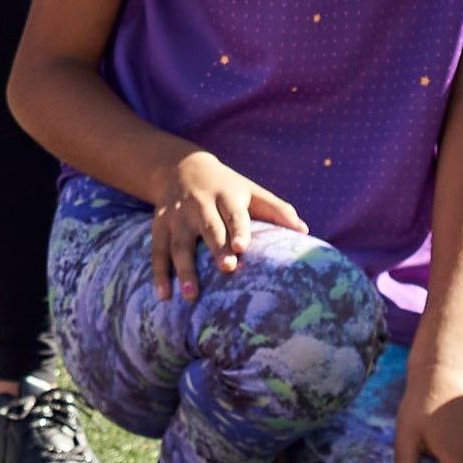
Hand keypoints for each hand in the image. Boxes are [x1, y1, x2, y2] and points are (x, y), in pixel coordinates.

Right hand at [145, 155, 305, 290]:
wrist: (179, 167)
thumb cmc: (225, 187)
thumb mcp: (250, 190)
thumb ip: (276, 209)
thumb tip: (304, 231)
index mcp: (225, 195)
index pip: (234, 213)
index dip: (238, 229)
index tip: (241, 247)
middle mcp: (199, 204)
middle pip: (208, 228)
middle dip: (216, 248)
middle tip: (227, 268)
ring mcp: (176, 216)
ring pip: (178, 243)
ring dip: (184, 269)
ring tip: (191, 295)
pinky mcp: (159, 225)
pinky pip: (158, 251)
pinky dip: (159, 273)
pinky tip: (164, 296)